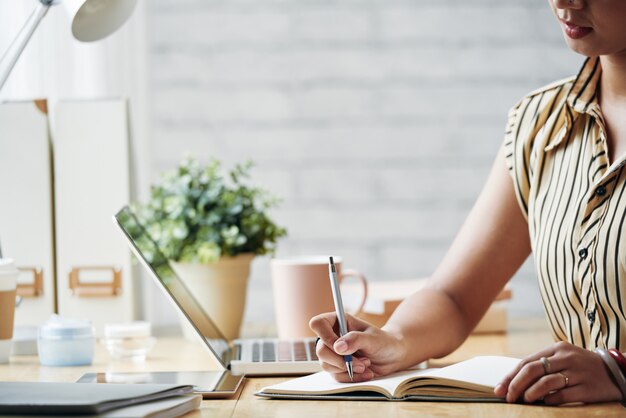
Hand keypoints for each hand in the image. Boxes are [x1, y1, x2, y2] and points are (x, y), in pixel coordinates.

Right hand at [309, 312, 406, 382]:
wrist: (392, 356)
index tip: (340, 347)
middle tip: (360, 362)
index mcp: (338, 321)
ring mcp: (333, 353)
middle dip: (340, 360)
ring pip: (326, 365)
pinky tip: (365, 373)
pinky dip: (351, 377)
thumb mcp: (373, 338)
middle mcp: (332, 336)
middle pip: (320, 350)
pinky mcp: (337, 367)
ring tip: (366, 365)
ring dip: (348, 369)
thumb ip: (356, 339)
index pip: (318, 324)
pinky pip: (336, 376)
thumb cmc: (384, 342)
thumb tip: (338, 347)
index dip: (325, 336)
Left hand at [494, 341, 622, 404]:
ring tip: (524, 400)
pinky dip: (549, 400)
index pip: (527, 361)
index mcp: (556, 348)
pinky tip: (544, 403)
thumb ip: (542, 366)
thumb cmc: (581, 366)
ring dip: (530, 393)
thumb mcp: (563, 358)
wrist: (615, 371)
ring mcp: (577, 372)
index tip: (499, 388)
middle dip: (515, 384)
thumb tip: (514, 381)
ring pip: (546, 382)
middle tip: (508, 397)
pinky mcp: (587, 388)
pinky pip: (562, 395)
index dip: (511, 376)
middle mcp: (566, 357)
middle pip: (533, 370)